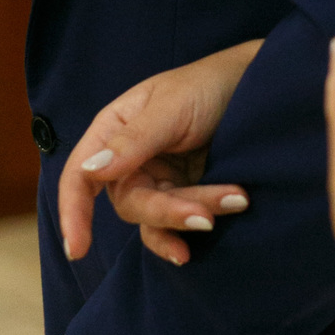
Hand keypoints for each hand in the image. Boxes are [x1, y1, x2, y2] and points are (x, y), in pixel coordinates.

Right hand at [60, 42, 261, 267]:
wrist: (260, 89)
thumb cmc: (209, 84)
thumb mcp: (172, 106)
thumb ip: (134, 140)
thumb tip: (91, 171)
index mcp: (114, 129)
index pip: (81, 176)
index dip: (74, 212)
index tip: (79, 250)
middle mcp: (129, 159)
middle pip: (130, 203)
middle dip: (167, 211)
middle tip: (206, 215)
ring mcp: (158, 178)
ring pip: (159, 216)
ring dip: (192, 215)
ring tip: (236, 200)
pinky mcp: (186, 192)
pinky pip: (179, 221)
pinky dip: (194, 226)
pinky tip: (216, 227)